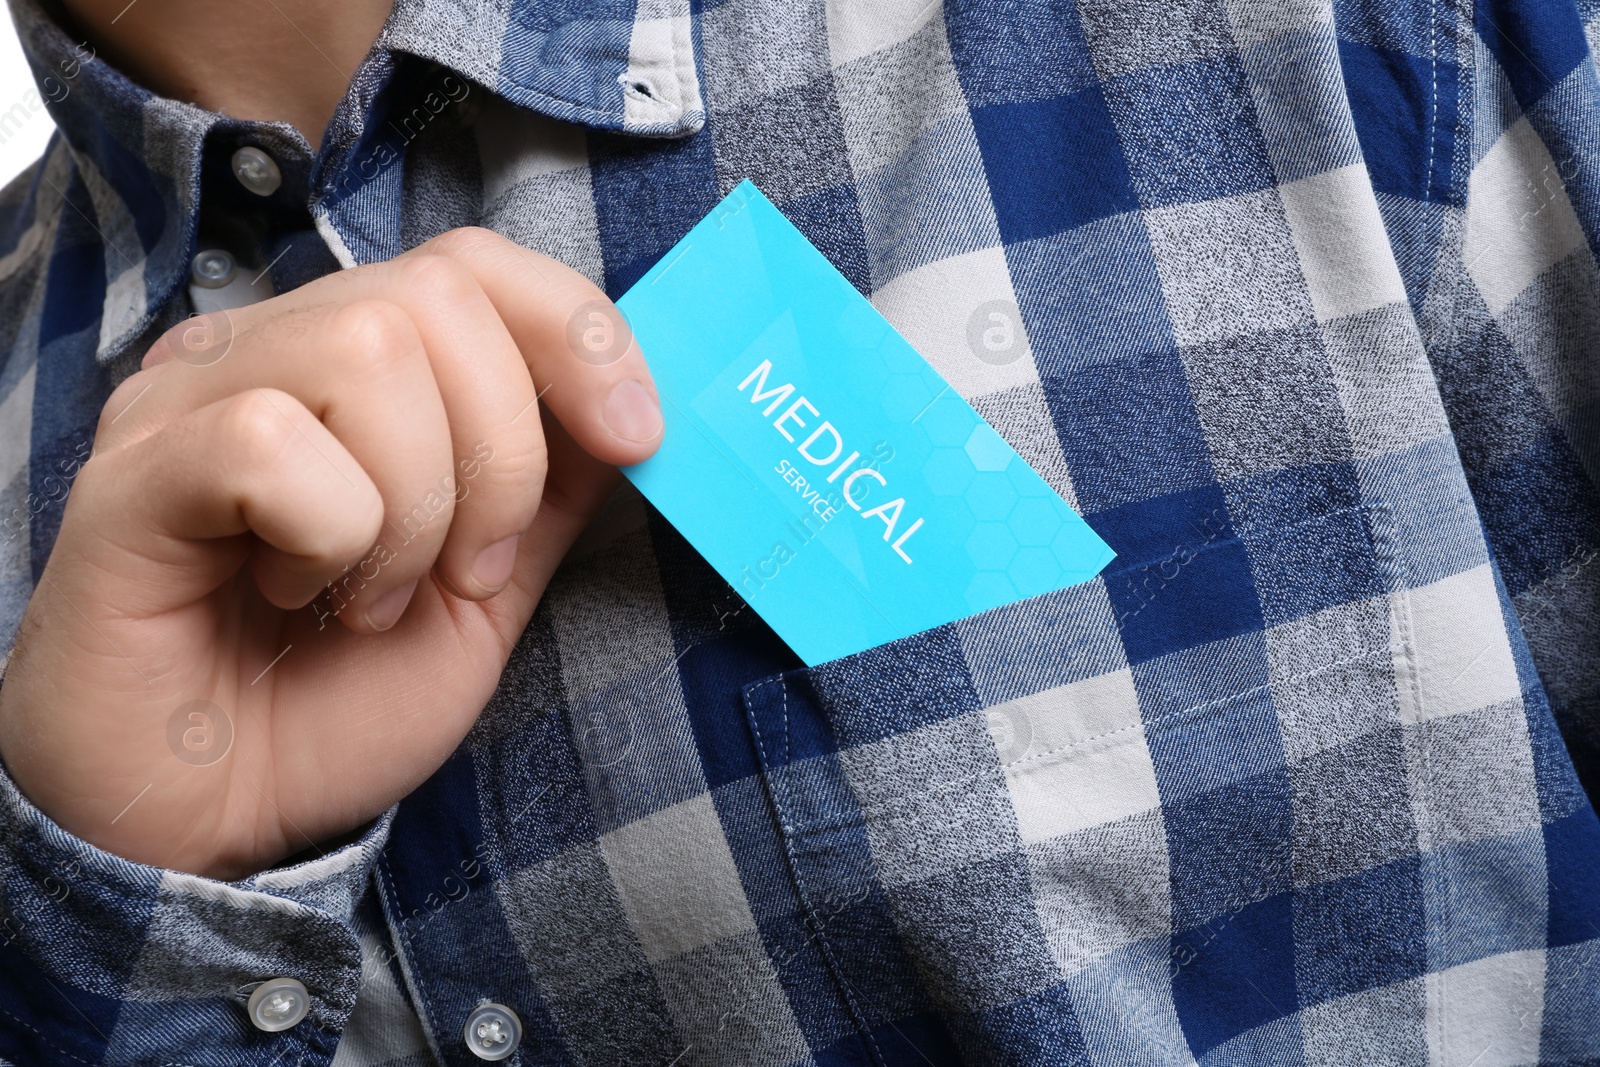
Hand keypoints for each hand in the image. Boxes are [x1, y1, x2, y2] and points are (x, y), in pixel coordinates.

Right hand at [0, 228, 661, 877]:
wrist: (216, 820)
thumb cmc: (335, 700)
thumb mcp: (486, 587)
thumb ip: (549, 487)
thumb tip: (627, 405)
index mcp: (342, 365)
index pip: (472, 265)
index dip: (579, 334)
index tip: (639, 438)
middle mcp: (260, 355)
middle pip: (437, 295)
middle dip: (504, 451)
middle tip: (470, 571)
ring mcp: (185, 402)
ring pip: (367, 352)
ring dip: (417, 505)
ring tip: (371, 597)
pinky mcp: (131, 475)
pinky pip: (270, 443)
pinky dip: (330, 538)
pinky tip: (291, 597)